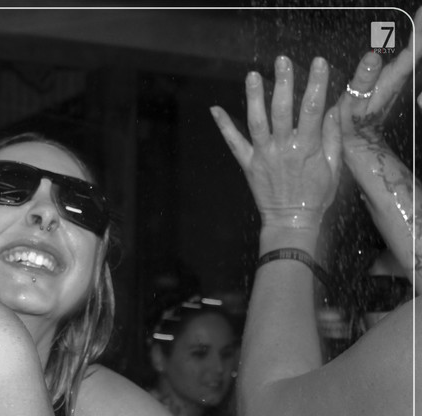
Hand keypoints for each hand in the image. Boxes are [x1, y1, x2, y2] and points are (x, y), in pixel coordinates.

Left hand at [211, 55, 340, 235]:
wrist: (291, 220)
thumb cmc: (316, 195)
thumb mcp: (333, 167)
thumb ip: (332, 137)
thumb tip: (334, 108)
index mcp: (307, 146)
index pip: (312, 108)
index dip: (316, 83)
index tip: (318, 62)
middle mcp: (283, 147)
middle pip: (282, 109)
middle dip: (283, 83)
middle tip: (282, 61)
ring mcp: (263, 155)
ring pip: (257, 121)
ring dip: (253, 97)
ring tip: (252, 75)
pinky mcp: (247, 164)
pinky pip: (233, 142)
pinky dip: (223, 126)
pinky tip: (215, 109)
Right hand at [337, 6, 421, 150]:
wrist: (360, 143)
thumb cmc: (354, 126)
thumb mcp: (353, 105)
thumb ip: (363, 81)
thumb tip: (372, 56)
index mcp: (393, 79)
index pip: (413, 50)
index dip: (420, 30)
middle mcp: (400, 75)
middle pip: (417, 47)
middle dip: (420, 28)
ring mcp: (397, 77)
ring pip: (414, 51)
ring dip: (417, 33)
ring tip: (419, 16)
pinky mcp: (391, 78)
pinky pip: (406, 55)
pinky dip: (411, 42)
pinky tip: (409, 34)